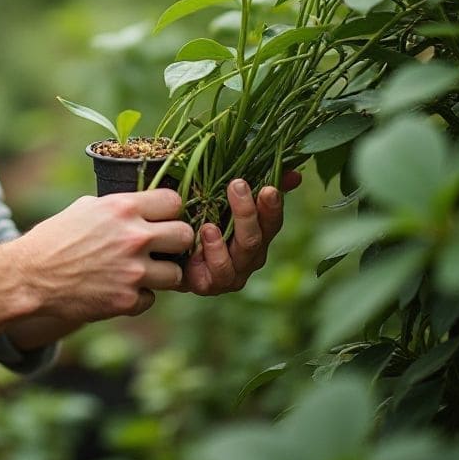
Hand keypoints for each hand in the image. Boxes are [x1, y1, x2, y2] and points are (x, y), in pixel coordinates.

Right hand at [14, 190, 194, 323]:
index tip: (161, 218)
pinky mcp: (127, 300)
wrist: (30, 275)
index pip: (174, 201)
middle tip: (160, 247)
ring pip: (176, 273)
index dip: (169, 210)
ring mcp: (133, 271)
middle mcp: (133, 237)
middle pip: (185, 235)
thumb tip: (144, 206)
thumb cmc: (55, 237)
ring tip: (140, 272)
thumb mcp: (86, 207)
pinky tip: (119, 288)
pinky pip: (151, 299)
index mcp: (123, 208)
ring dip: (161, 274)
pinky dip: (139, 297)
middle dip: (175, 242)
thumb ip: (119, 207)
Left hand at [178, 171, 300, 295]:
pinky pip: (217, 272)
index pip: (272, 222)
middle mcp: (248, 258)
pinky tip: (203, 235)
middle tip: (237, 185)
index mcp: (256, 236)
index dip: (272, 206)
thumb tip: (294, 174)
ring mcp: (231, 274)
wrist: (164, 257)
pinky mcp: (208, 285)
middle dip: (247, 211)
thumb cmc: (198, 222)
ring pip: (239, 256)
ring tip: (213, 221)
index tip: (268, 188)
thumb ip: (254, 185)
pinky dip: (212, 253)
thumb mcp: (220, 200)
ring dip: (227, 236)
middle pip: (256, 238)